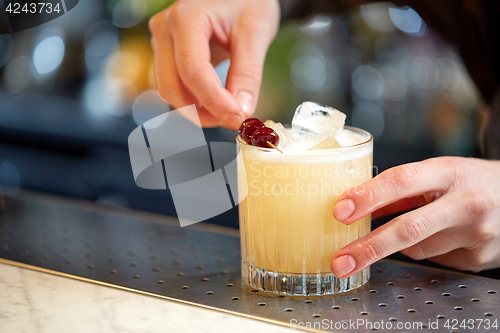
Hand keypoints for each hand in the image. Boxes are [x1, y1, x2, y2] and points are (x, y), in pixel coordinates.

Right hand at [149, 0, 279, 129]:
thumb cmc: (248, 1)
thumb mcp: (256, 33)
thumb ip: (248, 75)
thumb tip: (241, 112)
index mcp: (185, 19)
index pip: (192, 72)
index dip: (214, 101)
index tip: (237, 118)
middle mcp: (165, 29)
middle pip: (173, 87)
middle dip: (203, 111)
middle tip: (234, 119)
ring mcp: (162, 41)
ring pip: (170, 90)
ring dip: (197, 109)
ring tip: (228, 110)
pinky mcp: (166, 52)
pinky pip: (174, 85)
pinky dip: (194, 100)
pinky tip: (217, 101)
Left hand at [330, 156, 499, 276]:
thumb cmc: (471, 182)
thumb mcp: (438, 173)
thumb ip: (401, 188)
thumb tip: (356, 205)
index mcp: (449, 172)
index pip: (401, 181)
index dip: (367, 196)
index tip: (340, 210)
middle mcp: (466, 203)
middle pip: (408, 229)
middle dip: (368, 248)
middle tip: (340, 261)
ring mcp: (475, 234)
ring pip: (415, 248)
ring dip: (403, 242)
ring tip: (424, 223)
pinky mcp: (477, 258)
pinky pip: (432, 258)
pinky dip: (426, 249)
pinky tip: (442, 235)